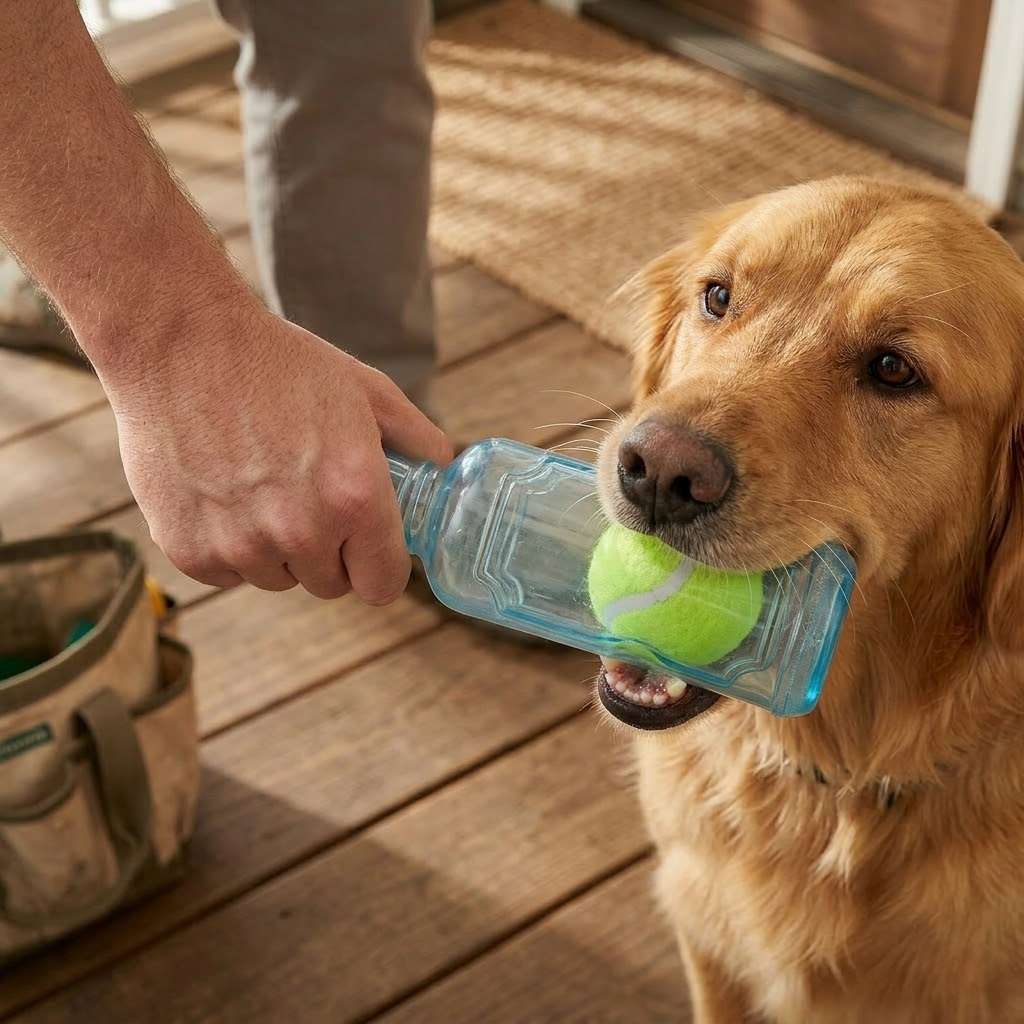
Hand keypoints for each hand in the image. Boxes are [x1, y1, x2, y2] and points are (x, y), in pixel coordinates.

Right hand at [104, 304, 450, 603]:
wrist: (180, 342)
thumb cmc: (278, 362)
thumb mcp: (366, 389)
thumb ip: (416, 436)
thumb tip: (441, 467)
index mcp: (356, 497)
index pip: (384, 585)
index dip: (380, 567)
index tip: (369, 550)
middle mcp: (303, 531)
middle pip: (330, 585)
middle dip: (329, 553)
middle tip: (309, 500)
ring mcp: (243, 545)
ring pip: (277, 579)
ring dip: (276, 549)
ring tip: (260, 486)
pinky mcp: (191, 550)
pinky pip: (226, 573)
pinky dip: (227, 545)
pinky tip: (222, 492)